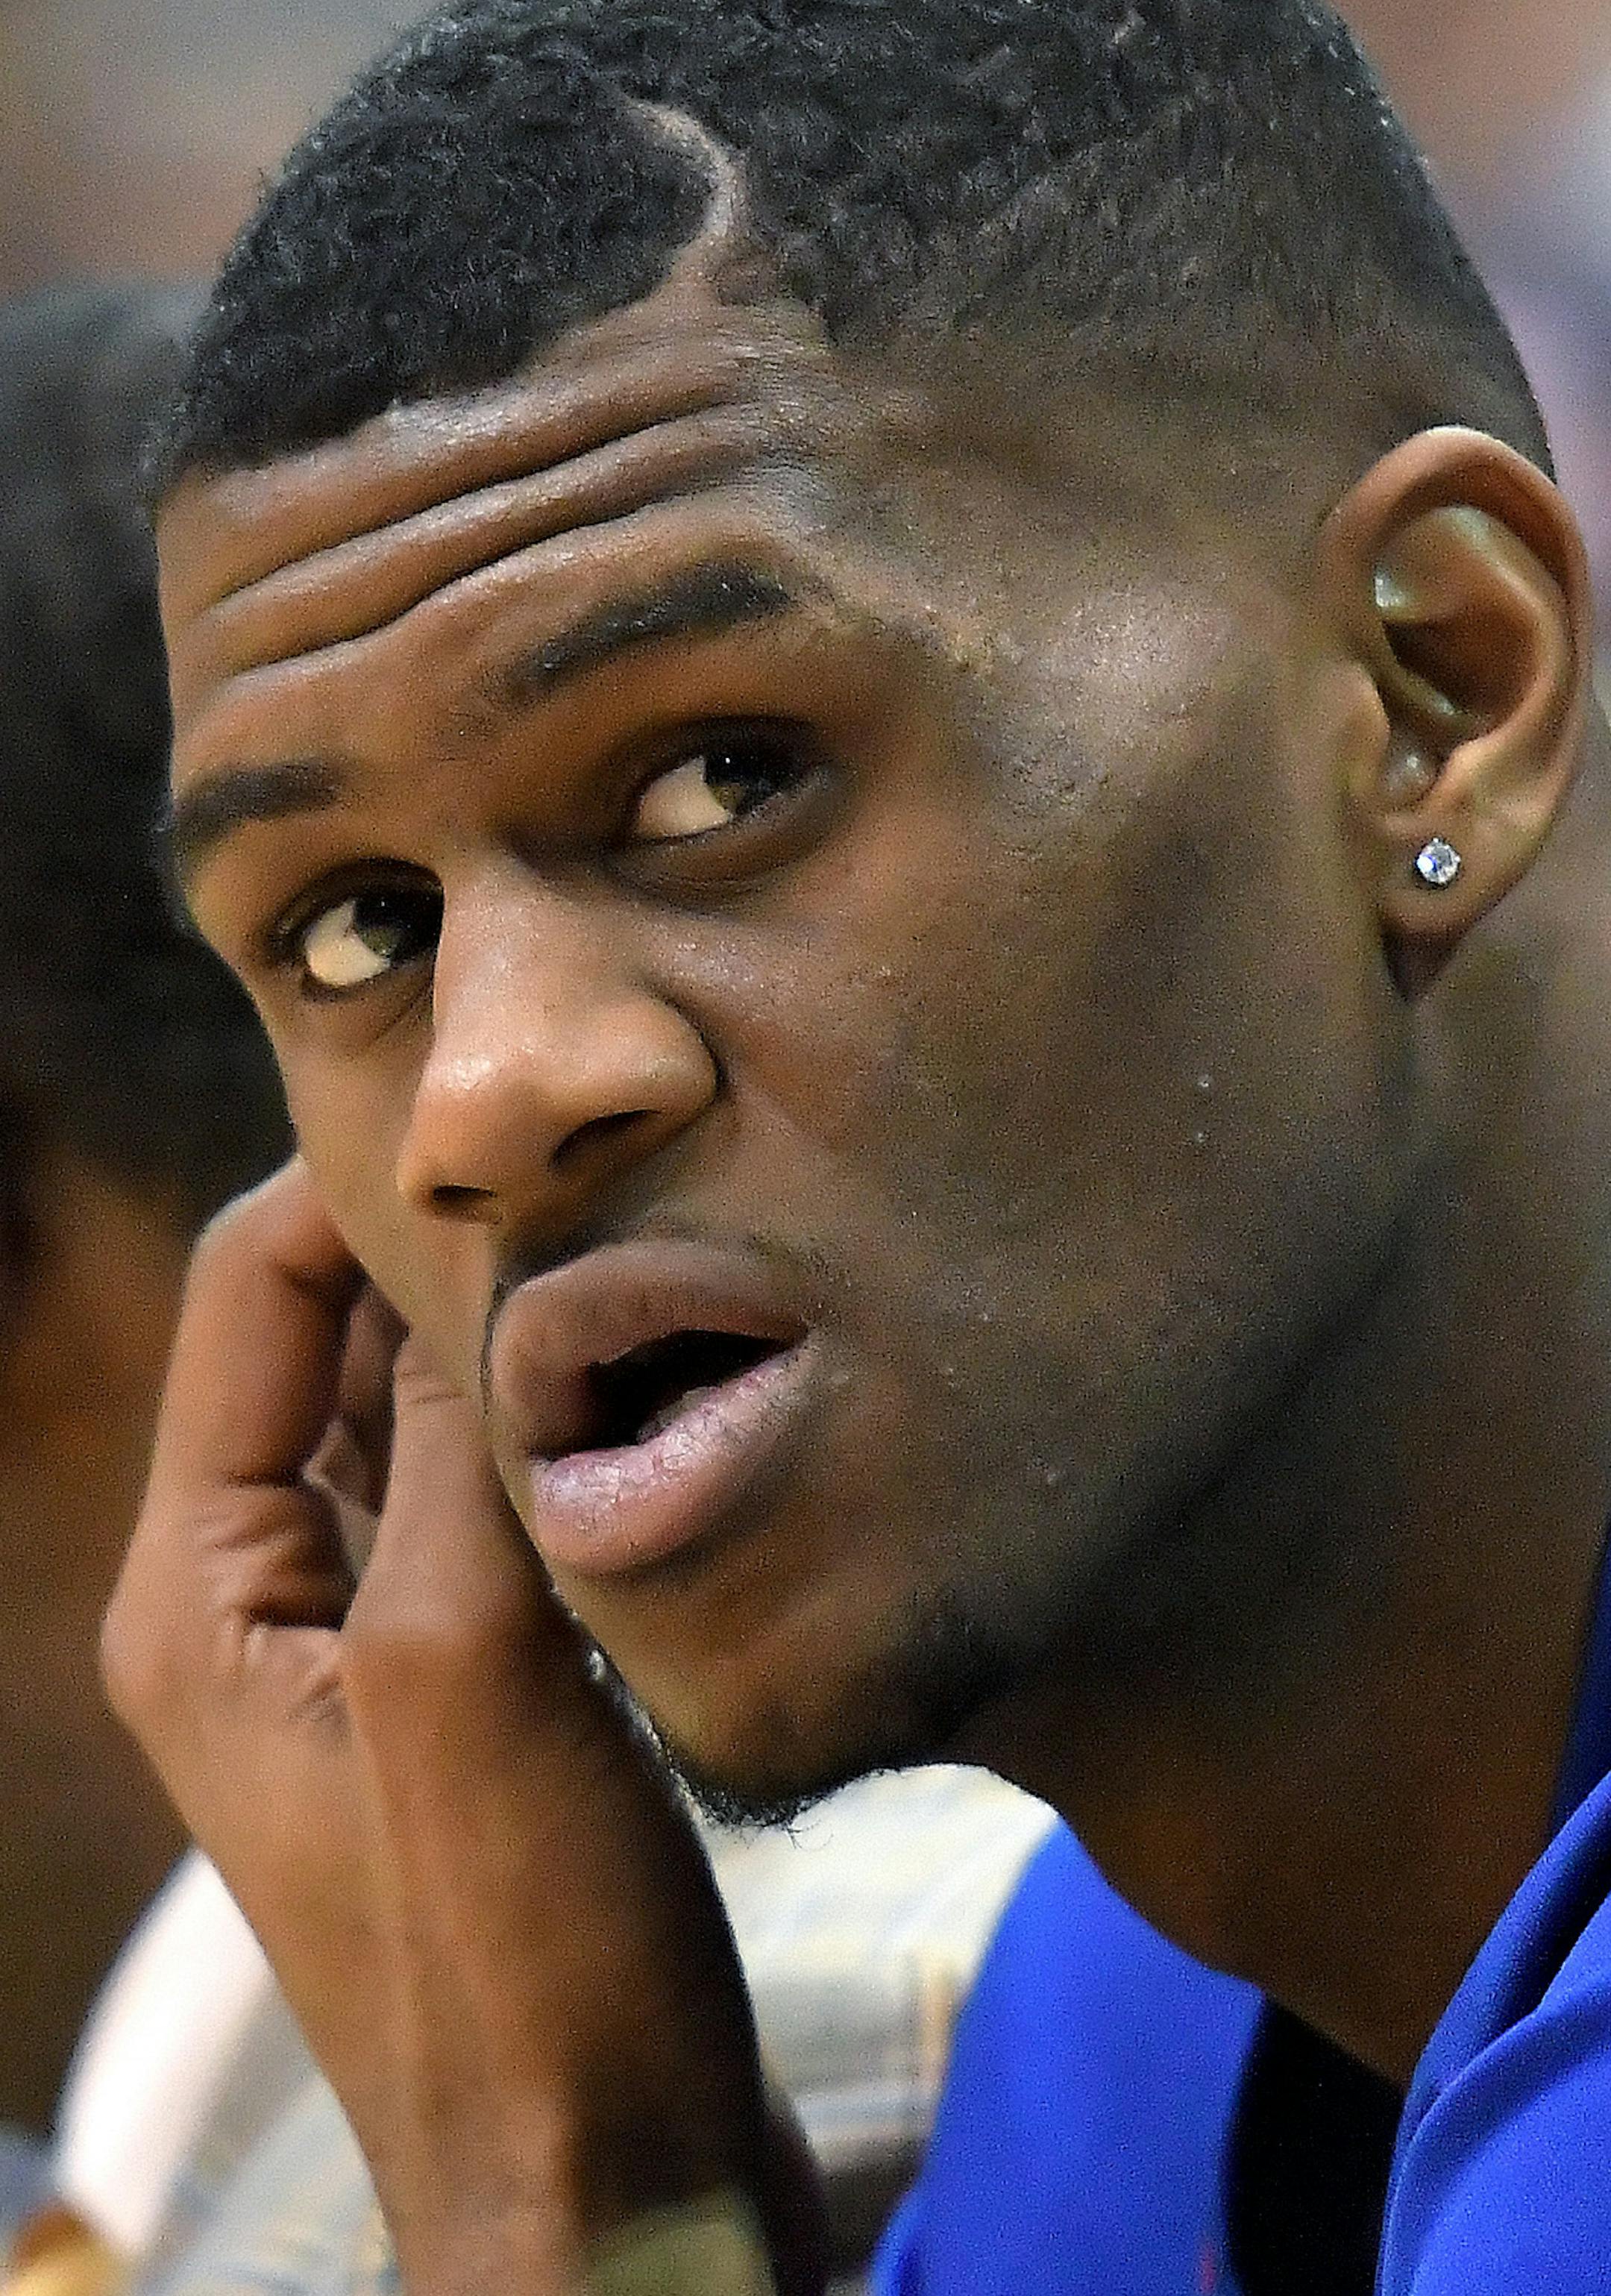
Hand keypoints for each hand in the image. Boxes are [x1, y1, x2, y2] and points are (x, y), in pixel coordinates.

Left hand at [103, 1162, 823, 2295]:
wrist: (605, 2196)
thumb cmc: (518, 1967)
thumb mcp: (471, 1672)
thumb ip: (466, 1447)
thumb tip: (495, 1242)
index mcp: (199, 1588)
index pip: (246, 1296)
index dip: (351, 1186)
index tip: (501, 1116)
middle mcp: (260, 1604)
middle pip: (332, 1350)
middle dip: (444, 1255)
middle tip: (596, 1164)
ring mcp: (369, 1651)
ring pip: (427, 1426)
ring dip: (514, 1344)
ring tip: (645, 1252)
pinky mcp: (476, 1695)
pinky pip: (498, 1511)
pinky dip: (561, 1440)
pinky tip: (662, 1396)